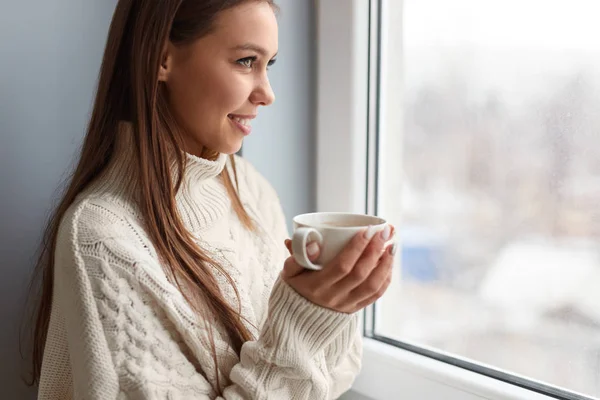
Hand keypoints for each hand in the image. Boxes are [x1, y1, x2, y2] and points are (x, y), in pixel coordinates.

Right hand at [281, 225, 396, 313]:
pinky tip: (388, 262)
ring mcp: (346, 305)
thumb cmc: (295, 286)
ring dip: (385, 264)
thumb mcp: (289, 271)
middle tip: (385, 232)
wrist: (297, 319)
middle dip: (375, 250)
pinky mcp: (354, 309)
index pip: (342, 266)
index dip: (357, 247)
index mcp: (316, 286)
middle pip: (361, 273)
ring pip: (373, 286)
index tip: (367, 229)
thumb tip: (314, 243)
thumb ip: (296, 255)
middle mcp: (333, 297)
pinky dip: (385, 277)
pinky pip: (375, 295)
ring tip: (392, 245)